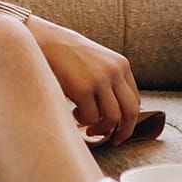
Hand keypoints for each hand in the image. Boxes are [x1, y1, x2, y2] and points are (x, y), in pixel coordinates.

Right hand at [26, 16, 140, 144]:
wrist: (47, 41)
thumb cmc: (70, 57)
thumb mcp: (98, 64)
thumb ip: (110, 83)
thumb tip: (117, 117)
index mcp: (121, 65)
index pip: (135, 100)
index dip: (128, 119)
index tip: (118, 129)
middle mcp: (115, 71)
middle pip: (131, 112)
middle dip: (124, 131)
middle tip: (113, 140)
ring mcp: (99, 80)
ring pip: (112, 118)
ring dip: (100, 129)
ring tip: (88, 127)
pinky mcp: (82, 88)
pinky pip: (91, 117)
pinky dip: (83, 121)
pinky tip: (74, 112)